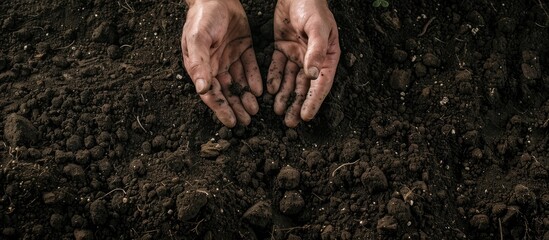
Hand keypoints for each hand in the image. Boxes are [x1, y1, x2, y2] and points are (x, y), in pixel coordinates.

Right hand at [181, 0, 261, 126]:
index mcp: (201, 66)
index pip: (211, 93)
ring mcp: (229, 58)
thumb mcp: (198, 39)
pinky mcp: (243, 49)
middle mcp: (215, 65)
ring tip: (255, 110)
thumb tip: (201, 89)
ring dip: (246, 96)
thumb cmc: (202, 17)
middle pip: (226, 91)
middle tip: (247, 121)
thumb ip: (200, 64)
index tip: (231, 122)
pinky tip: (260, 91)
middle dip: (236, 107)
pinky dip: (254, 79)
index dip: (221, 108)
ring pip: (239, 83)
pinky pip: (250, 68)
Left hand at [267, 0, 340, 126]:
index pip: (321, 84)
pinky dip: (273, 79)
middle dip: (296, 104)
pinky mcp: (282, 48)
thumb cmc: (313, 7)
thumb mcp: (317, 28)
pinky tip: (268, 91)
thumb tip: (312, 75)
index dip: (313, 101)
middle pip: (304, 87)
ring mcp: (297, 55)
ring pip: (289, 81)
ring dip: (283, 96)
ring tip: (277, 111)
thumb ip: (315, 51)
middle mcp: (312, 59)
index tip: (305, 116)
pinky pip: (277, 67)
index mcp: (327, 57)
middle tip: (289, 123)